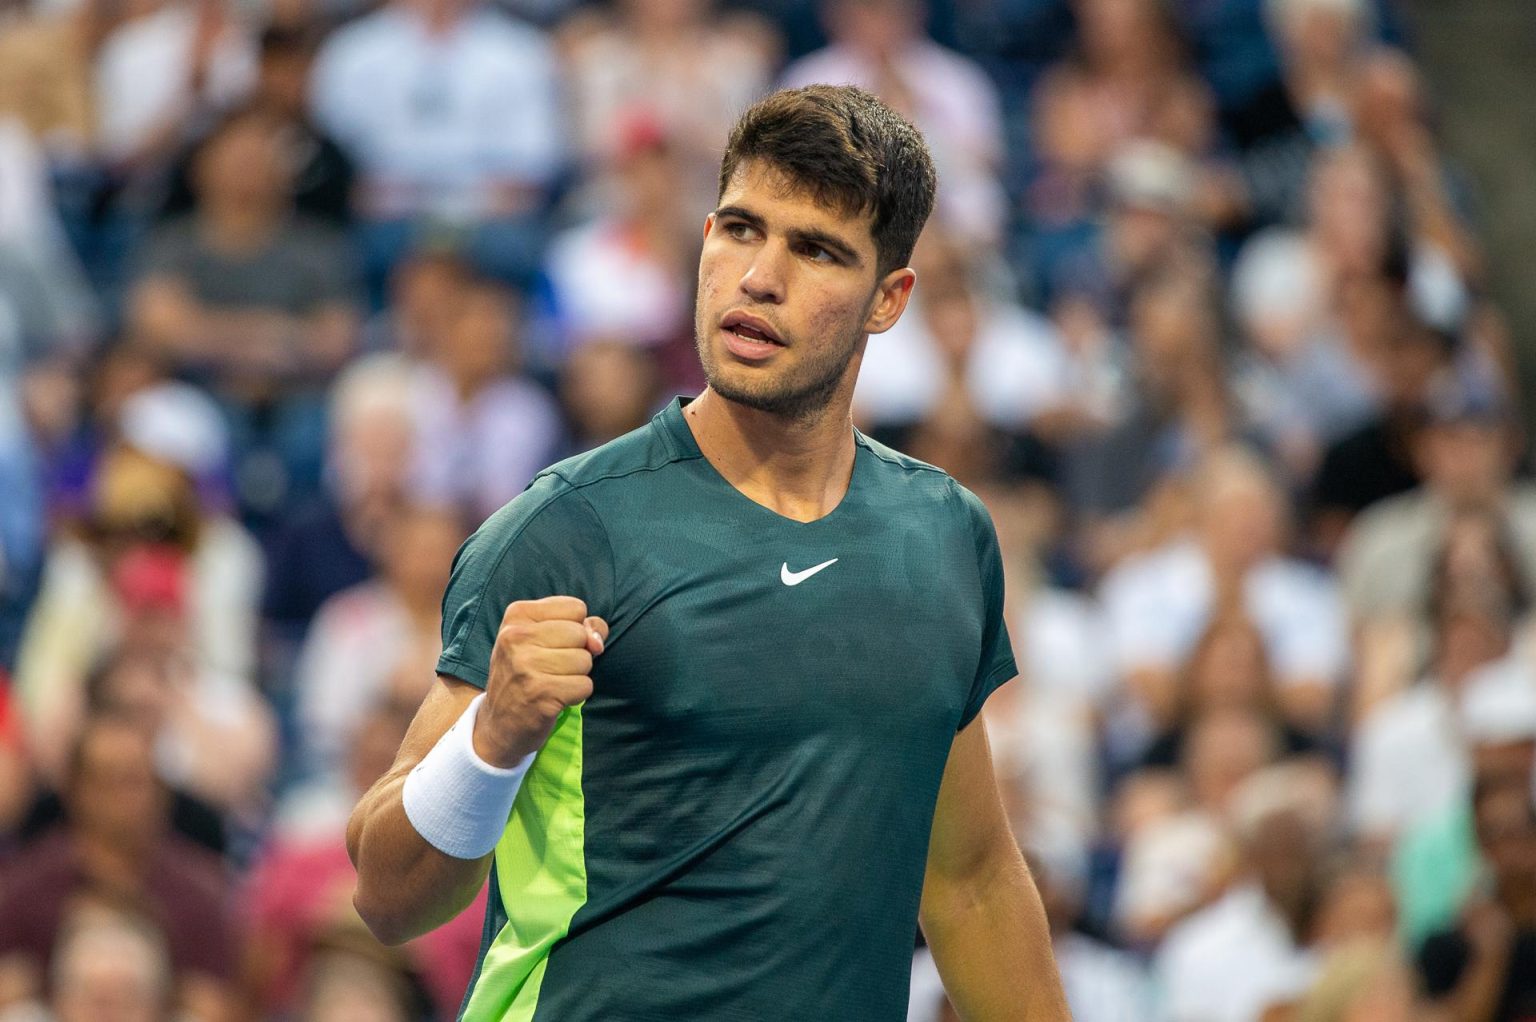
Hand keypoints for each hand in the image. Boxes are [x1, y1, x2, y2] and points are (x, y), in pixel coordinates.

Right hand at [473, 596, 607, 767]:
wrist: (498, 723)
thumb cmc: (527, 674)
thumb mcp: (543, 639)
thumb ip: (581, 627)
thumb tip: (597, 643)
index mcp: (517, 614)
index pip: (576, 608)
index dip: (576, 629)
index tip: (553, 645)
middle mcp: (517, 636)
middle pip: (581, 634)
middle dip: (576, 653)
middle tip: (550, 668)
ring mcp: (526, 665)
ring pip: (585, 660)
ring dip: (576, 675)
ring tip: (551, 682)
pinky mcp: (540, 693)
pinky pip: (585, 685)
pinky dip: (576, 694)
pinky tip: (554, 698)